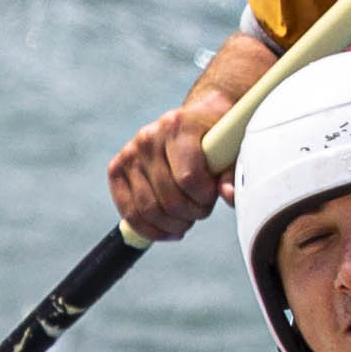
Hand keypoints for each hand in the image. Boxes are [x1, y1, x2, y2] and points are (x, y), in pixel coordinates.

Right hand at [109, 82, 240, 241]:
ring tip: (188, 218)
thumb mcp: (233, 149)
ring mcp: (130, 153)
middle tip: (202, 209)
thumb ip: (233, 172)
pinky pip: (129, 212)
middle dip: (191, 213)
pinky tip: (168, 230)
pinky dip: (150, 230)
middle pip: (169, 199)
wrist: (197, 121)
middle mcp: (149, 137)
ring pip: (148, 210)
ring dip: (173, 224)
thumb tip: (228, 195)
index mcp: (178, 126)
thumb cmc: (218, 139)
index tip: (213, 194)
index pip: (188, 178)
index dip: (204, 197)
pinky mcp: (117, 168)